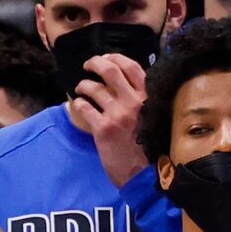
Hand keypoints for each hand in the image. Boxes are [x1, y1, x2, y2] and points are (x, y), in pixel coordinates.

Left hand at [71, 52, 149, 185]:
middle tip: (88, 65)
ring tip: (81, 88)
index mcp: (147, 97)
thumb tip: (124, 84)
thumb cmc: (148, 146)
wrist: (144, 173)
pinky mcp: (103, 129)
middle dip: (95, 62)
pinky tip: (79, 104)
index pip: (131, 66)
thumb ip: (141, 100)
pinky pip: (85, 108)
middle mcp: (133, 101)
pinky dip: (79, 103)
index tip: (106, 57)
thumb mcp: (152, 116)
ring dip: (83, 85)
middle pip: (110, 69)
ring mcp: (117, 114)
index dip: (115, 57)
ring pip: (94, 88)